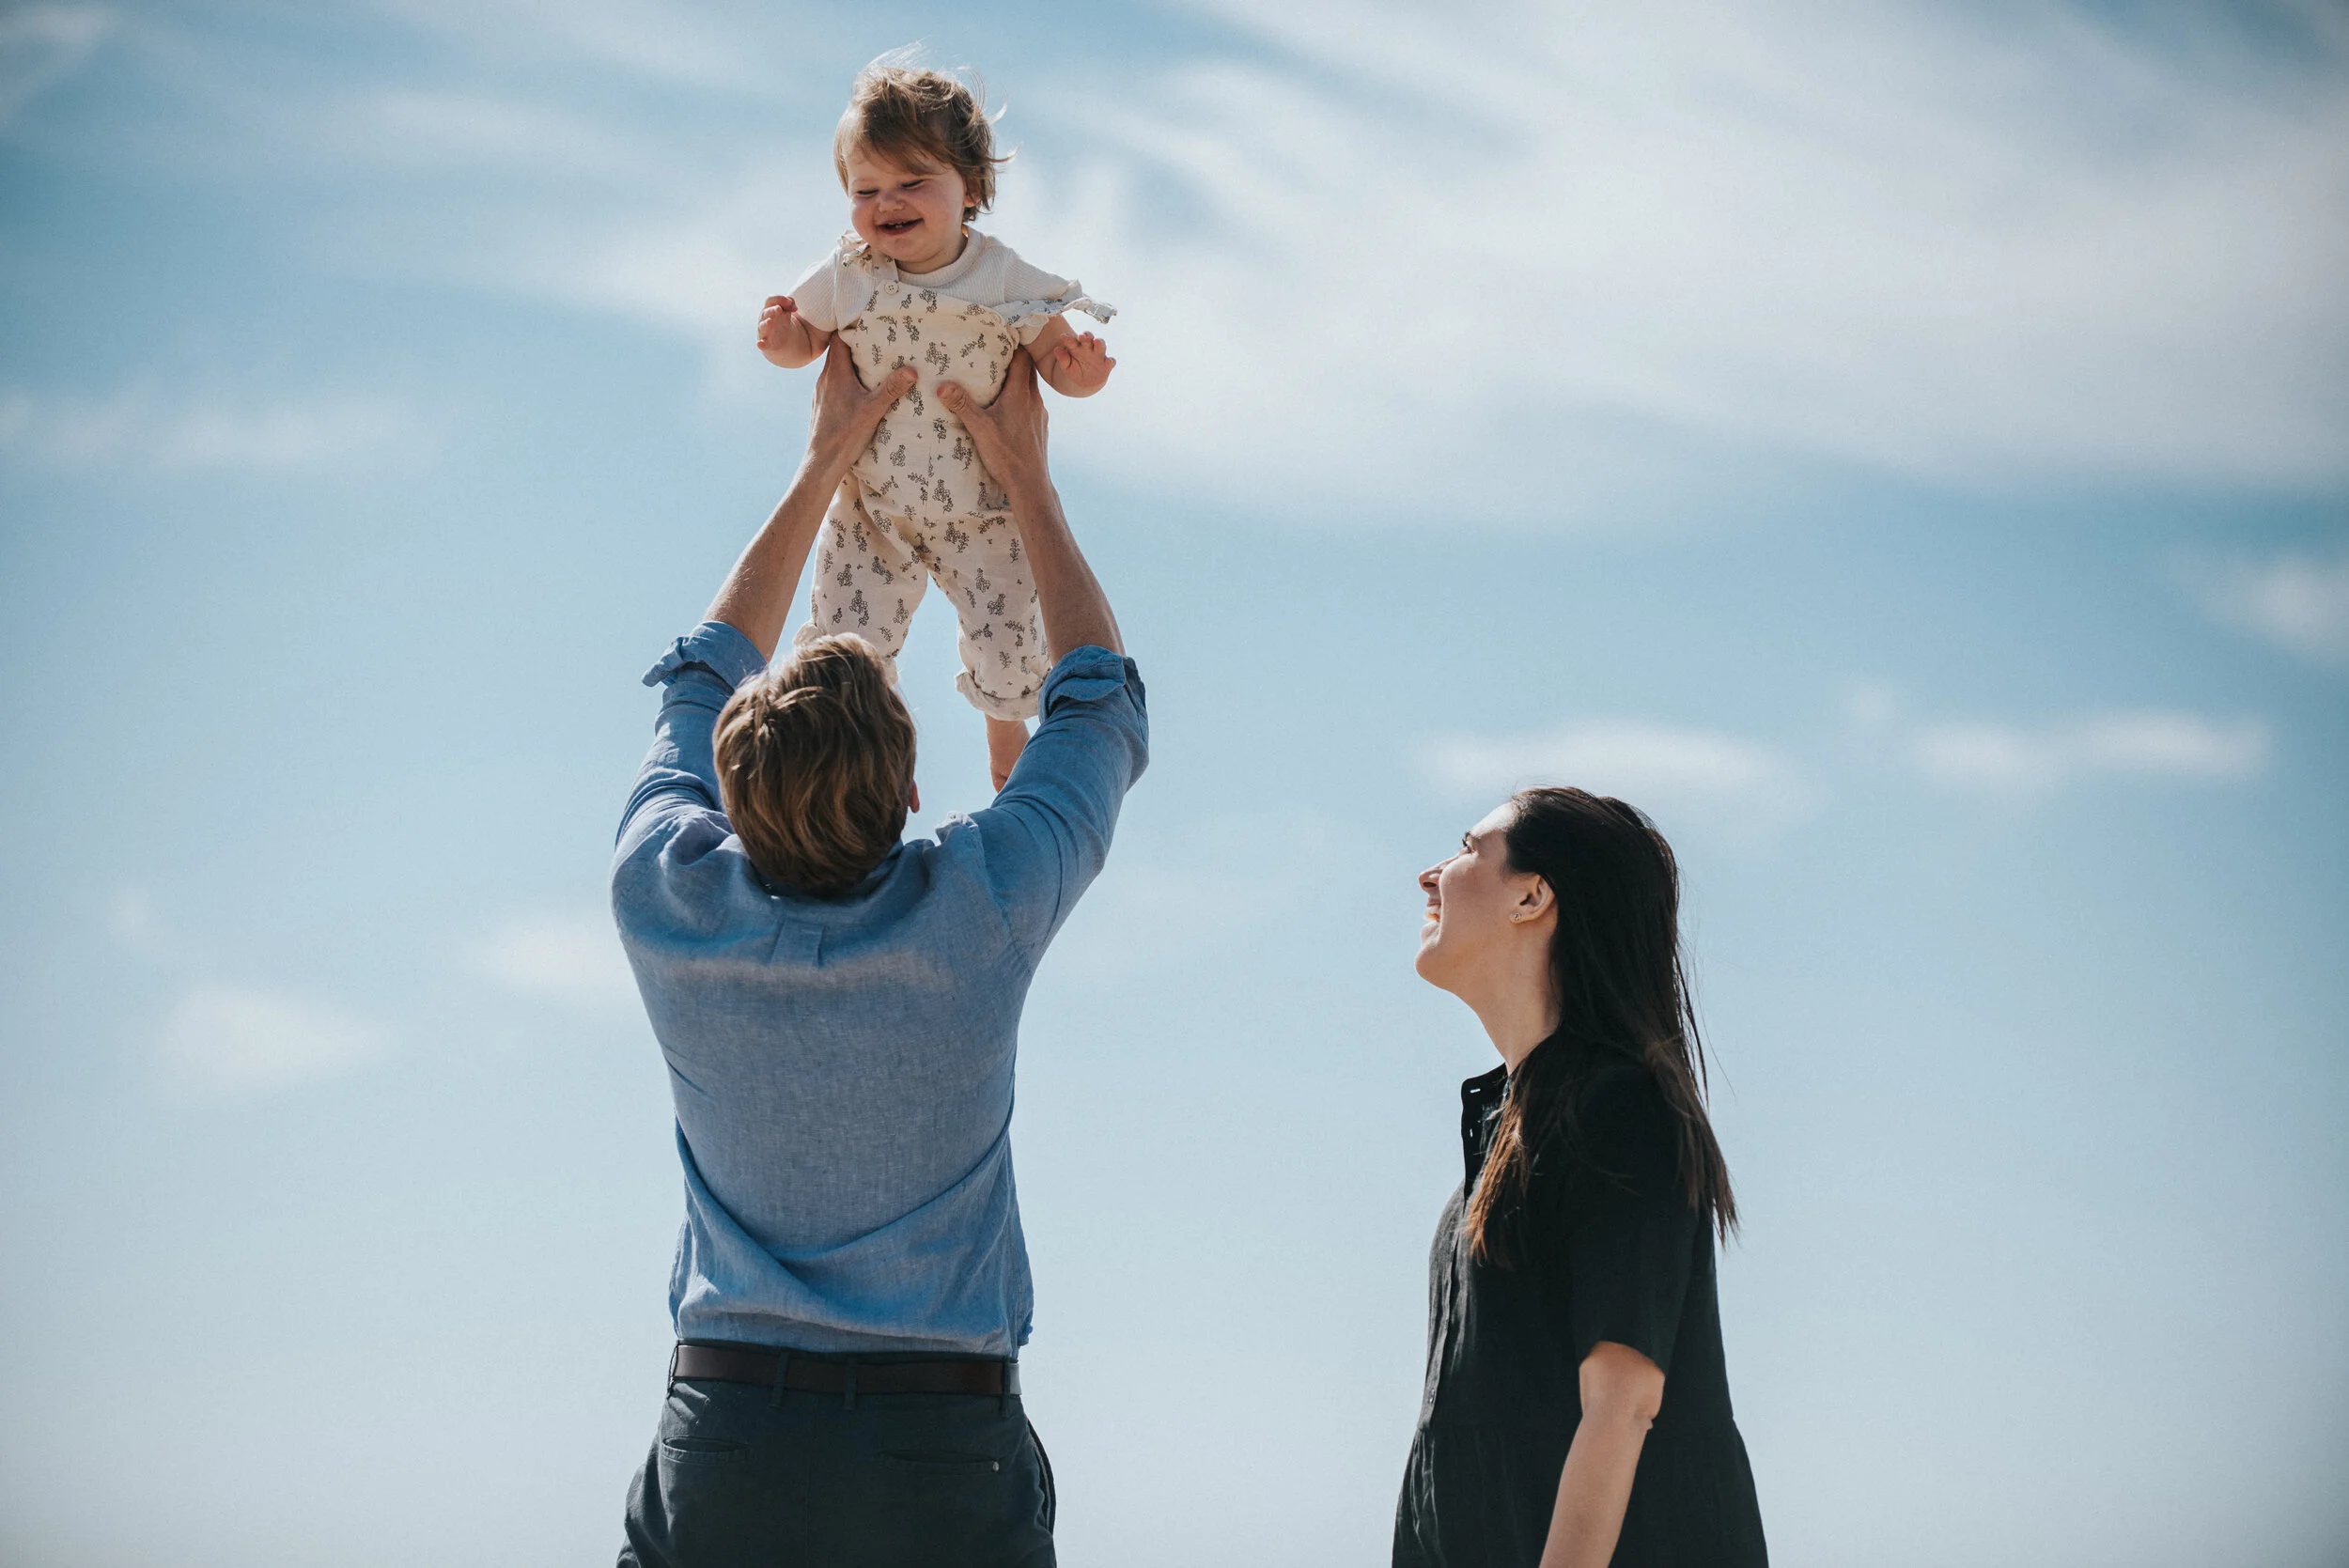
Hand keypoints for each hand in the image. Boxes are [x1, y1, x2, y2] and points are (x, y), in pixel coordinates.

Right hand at [756, 295, 797, 350]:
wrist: (780, 339)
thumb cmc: (782, 321)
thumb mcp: (787, 311)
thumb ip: (790, 305)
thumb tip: (793, 306)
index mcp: (769, 309)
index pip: (770, 300)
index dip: (779, 299)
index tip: (790, 302)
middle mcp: (764, 319)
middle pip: (766, 312)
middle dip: (772, 310)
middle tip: (779, 309)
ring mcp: (764, 331)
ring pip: (763, 326)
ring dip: (766, 324)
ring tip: (770, 321)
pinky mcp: (766, 343)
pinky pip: (762, 344)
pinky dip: (761, 344)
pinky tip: (760, 344)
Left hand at [806, 337, 913, 482]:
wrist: (821, 461)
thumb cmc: (844, 435)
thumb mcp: (872, 410)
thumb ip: (891, 389)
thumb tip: (912, 371)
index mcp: (835, 373)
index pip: (838, 338)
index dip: (851, 327)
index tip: (867, 321)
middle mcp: (825, 379)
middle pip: (839, 352)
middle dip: (858, 345)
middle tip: (878, 340)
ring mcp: (822, 392)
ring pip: (837, 369)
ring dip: (853, 364)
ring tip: (874, 363)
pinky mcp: (823, 405)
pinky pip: (836, 384)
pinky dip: (848, 381)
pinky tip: (861, 390)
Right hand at [939, 354, 1048, 500]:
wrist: (1030, 483)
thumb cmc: (1007, 455)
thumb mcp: (980, 429)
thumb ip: (962, 405)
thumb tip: (942, 385)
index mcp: (1020, 394)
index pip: (1023, 357)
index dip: (1015, 343)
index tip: (1003, 333)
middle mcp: (1034, 400)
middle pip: (1028, 369)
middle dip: (1015, 358)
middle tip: (997, 350)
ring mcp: (1039, 414)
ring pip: (1031, 387)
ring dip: (1018, 378)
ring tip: (999, 376)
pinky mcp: (1040, 427)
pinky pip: (1031, 404)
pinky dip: (1021, 397)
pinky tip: (1008, 406)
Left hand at [1046, 330, 1114, 394]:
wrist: (1085, 383)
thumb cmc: (1075, 371)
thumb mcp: (1066, 368)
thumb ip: (1063, 360)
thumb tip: (1056, 350)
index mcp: (1076, 347)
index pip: (1072, 340)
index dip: (1068, 338)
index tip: (1063, 337)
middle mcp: (1088, 348)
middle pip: (1088, 338)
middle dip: (1086, 335)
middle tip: (1082, 335)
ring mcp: (1098, 355)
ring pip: (1101, 345)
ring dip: (1099, 343)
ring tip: (1096, 341)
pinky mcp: (1106, 365)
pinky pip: (1110, 361)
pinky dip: (1110, 361)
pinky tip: (1108, 361)